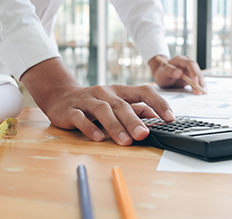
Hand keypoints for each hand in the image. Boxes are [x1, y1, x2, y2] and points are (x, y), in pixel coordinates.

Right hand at [20, 58, 174, 145]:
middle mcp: (105, 93)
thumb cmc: (95, 103)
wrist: (60, 96)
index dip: (158, 103)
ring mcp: (87, 101)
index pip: (144, 91)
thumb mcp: (116, 103)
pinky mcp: (71, 111)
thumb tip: (158, 120)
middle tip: (144, 135)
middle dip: (134, 121)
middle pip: (122, 105)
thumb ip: (135, 110)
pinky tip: (97, 139)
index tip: (170, 118)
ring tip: (125, 141)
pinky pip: (81, 119)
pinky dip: (89, 128)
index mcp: (120, 91)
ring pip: (103, 111)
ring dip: (114, 126)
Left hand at [149, 55, 205, 94]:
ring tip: (202, 93)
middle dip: (199, 81)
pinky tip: (203, 91)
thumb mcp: (162, 73)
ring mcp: (190, 69)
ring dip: (201, 84)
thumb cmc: (162, 74)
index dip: (194, 73)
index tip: (195, 82)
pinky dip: (201, 85)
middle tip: (199, 91)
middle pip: (196, 70)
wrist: (162, 75)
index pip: (190, 64)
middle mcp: (187, 62)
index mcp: (179, 59)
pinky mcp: (192, 75)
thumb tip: (179, 72)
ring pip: (199, 75)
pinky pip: (198, 79)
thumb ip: (169, 71)